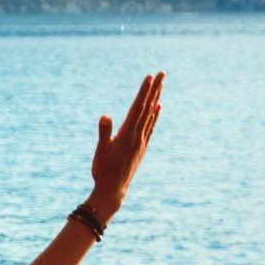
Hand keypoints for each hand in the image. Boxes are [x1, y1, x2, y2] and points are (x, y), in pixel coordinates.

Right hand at [88, 70, 163, 221]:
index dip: (144, 91)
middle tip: (163, 73)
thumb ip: (104, 133)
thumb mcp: (101, 151)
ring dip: (156, 98)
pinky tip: (158, 108)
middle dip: (155, 89)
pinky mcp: (141, 148)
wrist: (113, 191)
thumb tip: (105, 116)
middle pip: (148, 107)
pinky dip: (155, 115)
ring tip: (161, 85)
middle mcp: (138, 136)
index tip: (151, 76)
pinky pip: (150, 127)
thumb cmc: (103, 171)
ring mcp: (141, 142)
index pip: (138, 107)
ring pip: (151, 115)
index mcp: (127, 134)